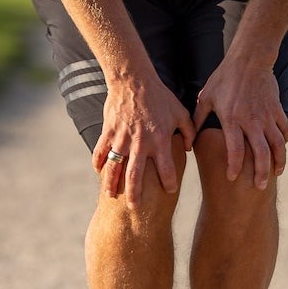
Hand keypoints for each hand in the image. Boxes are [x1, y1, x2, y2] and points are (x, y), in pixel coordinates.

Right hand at [92, 76, 195, 206]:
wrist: (134, 80)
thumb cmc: (160, 96)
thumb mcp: (180, 112)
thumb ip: (188, 131)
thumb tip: (188, 148)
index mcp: (160, 140)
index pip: (167, 168)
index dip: (170, 182)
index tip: (170, 191)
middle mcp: (141, 143)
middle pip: (136, 176)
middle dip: (135, 194)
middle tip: (135, 208)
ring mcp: (122, 138)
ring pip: (115, 168)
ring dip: (112, 184)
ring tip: (111, 196)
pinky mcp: (108, 132)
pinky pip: (101, 151)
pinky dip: (99, 163)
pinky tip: (99, 172)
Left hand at [192, 57, 287, 189]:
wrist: (249, 59)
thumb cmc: (224, 78)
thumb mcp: (206, 97)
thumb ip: (198, 118)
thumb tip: (189, 137)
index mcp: (232, 119)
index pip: (235, 149)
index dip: (234, 166)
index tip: (232, 178)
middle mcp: (251, 121)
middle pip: (261, 153)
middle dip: (260, 172)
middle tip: (259, 186)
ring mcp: (267, 116)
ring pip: (277, 144)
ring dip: (278, 161)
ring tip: (276, 173)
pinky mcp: (276, 110)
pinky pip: (284, 129)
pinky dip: (284, 142)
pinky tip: (280, 150)